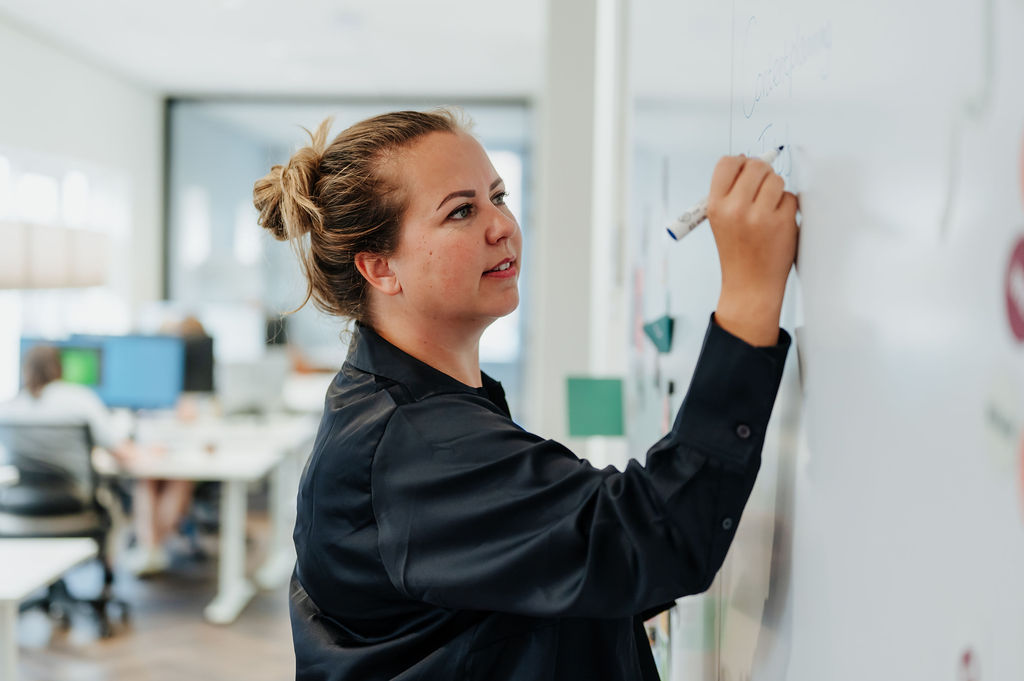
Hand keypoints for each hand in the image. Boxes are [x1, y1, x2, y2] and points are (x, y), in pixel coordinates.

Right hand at [706, 155, 797, 344]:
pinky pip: (790, 198)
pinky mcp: (783, 223)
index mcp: (715, 206)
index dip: (740, 162)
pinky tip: (778, 224)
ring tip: (768, 210)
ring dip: (776, 191)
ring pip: (776, 180)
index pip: (727, 163)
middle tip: (762, 189)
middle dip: (762, 173)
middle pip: (755, 166)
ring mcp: (760, 216)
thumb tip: (748, 159)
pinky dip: (787, 208)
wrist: (750, 285)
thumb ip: (730, 192)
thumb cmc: (736, 250)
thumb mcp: (720, 220)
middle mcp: (735, 208)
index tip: (745, 171)